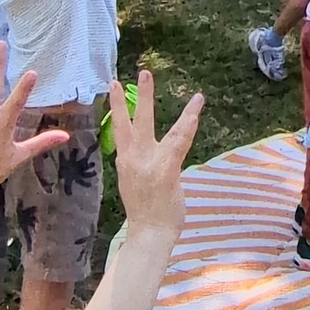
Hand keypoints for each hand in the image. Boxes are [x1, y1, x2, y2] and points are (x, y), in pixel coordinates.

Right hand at [109, 69, 203, 239]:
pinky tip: (195, 107)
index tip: (114, 87)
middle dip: (125, 98)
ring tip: (147, 75)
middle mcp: (132, 158)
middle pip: (127, 122)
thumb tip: (151, 157)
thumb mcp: (137, 183)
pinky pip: (179, 140)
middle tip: (123, 76)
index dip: (118, 109)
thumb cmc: (148, 213)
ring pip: (147, 123)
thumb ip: (142, 165)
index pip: (121, 129)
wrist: (149, 234)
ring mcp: (147, 162)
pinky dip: (187, 123)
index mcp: (126, 161)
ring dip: (147, 98)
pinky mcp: (165, 168)